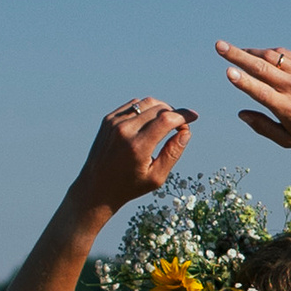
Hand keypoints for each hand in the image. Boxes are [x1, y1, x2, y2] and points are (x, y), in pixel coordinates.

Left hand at [75, 98, 194, 215]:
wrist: (96, 188)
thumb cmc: (129, 186)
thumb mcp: (156, 177)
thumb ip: (173, 153)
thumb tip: (186, 132)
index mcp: (137, 147)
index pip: (166, 119)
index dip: (183, 115)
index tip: (193, 117)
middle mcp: (124, 131)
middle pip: (158, 108)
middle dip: (174, 113)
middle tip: (179, 126)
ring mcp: (113, 123)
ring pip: (146, 103)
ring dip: (160, 109)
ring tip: (166, 123)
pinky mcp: (108, 120)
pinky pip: (133, 105)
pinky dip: (146, 110)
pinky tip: (150, 122)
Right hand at [216, 43, 290, 148]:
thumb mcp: (287, 140)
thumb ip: (263, 127)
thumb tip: (241, 113)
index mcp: (286, 108)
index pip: (260, 91)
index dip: (242, 81)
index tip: (228, 71)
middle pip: (260, 68)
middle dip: (237, 56)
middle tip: (219, 46)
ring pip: (270, 57)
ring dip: (250, 52)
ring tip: (234, 51)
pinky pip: (283, 55)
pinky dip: (268, 53)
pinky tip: (258, 55)